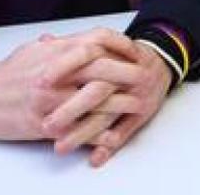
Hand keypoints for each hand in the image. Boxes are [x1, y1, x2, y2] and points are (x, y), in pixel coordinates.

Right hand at [0, 27, 138, 140]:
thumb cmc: (7, 74)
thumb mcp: (32, 50)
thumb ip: (56, 45)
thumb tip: (73, 39)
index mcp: (54, 51)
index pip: (95, 41)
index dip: (119, 44)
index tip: (135, 50)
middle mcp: (56, 73)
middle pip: (101, 69)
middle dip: (127, 73)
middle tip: (146, 77)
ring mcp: (52, 99)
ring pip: (95, 100)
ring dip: (120, 103)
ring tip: (139, 104)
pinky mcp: (46, 124)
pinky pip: (79, 129)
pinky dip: (98, 132)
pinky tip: (114, 133)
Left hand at [41, 40, 170, 165]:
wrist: (159, 61)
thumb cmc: (122, 55)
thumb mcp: (101, 44)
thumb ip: (71, 44)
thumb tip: (44, 41)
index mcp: (110, 54)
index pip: (85, 56)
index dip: (62, 67)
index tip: (40, 82)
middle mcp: (123, 74)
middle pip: (96, 91)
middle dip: (69, 109)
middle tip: (45, 124)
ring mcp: (134, 95)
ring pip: (107, 116)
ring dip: (83, 133)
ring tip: (60, 147)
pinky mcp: (142, 113)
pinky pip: (126, 131)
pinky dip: (109, 146)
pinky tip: (93, 157)